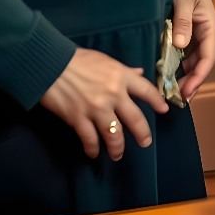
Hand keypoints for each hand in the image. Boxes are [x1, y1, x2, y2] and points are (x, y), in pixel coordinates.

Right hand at [39, 46, 168, 159]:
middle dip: (142, 134)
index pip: (146, 90)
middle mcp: (113, 94)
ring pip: (114, 135)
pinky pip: (90, 140)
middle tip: (145, 143)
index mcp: (121, 76)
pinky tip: (93, 153)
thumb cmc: (78, 59)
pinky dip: (92, 149)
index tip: (163, 110)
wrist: (51, 65)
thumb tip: (139, 73)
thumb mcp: (106, 60)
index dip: (157, 101)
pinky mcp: (79, 119)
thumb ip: (124, 70)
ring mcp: (96, 108)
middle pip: (134, 119)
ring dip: (118, 148)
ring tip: (118, 155)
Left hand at [171, 0, 214, 101]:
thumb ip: (182, 22)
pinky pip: (181, 54)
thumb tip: (180, 45)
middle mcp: (203, 34)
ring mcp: (193, 35)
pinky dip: (174, 65)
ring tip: (168, 91)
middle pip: (199, 64)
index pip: (207, 58)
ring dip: (181, 76)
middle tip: (174, 98)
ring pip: (190, 61)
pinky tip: (164, 74)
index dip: (198, 77)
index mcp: (209, 28)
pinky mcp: (183, 33)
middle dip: (189, 82)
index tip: (186, 92)